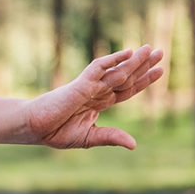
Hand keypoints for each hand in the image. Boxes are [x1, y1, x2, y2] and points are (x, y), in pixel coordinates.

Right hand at [24, 45, 163, 148]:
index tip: (160, 70)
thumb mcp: (88, 137)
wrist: (33, 127)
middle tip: (161, 51)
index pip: (127, 89)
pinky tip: (126, 52)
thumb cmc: (55, 131)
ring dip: (135, 61)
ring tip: (151, 49)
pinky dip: (112, 60)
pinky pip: (98, 69)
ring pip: (117, 71)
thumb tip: (134, 144)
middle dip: (144, 65)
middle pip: (126, 76)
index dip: (144, 80)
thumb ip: (110, 136)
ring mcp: (89, 87)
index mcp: (99, 103)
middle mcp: (97, 92)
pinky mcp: (80, 85)